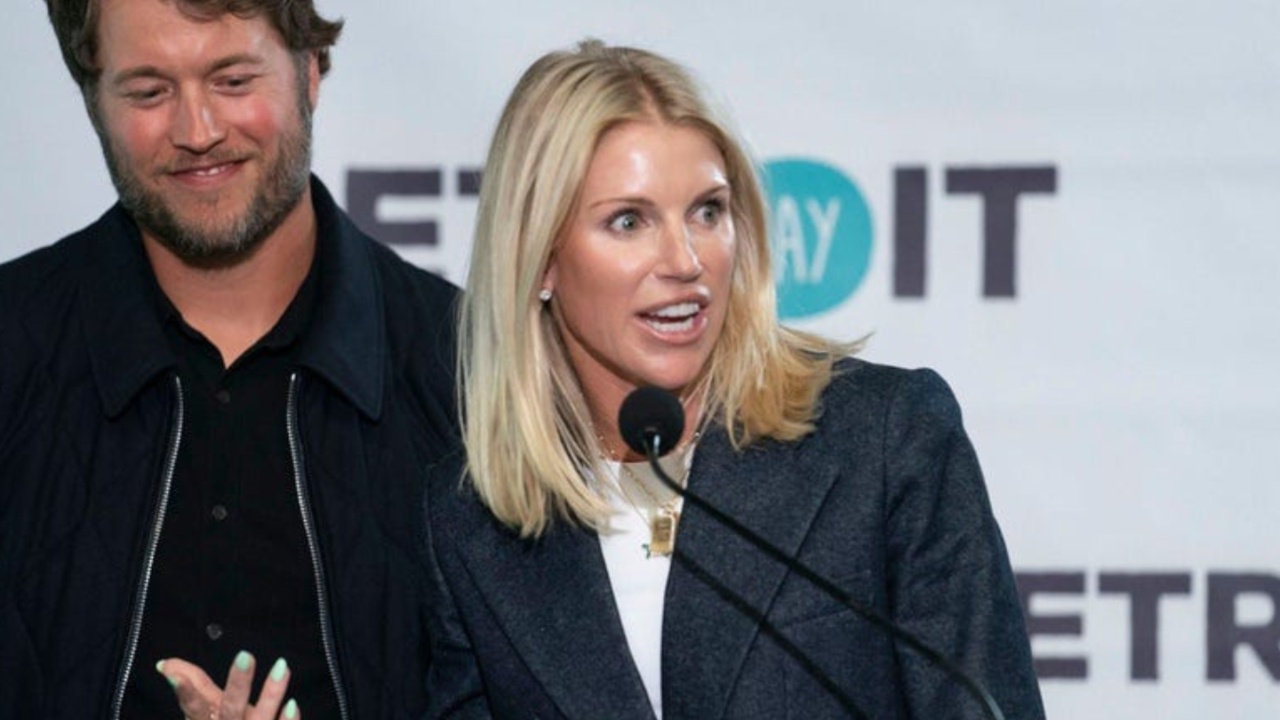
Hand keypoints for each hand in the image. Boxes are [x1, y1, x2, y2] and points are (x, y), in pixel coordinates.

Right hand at [156, 651, 299, 719]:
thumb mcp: (206, 713)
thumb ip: (194, 686)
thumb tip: (166, 664)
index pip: (195, 708)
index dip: (187, 693)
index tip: (175, 676)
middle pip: (231, 709)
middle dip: (238, 684)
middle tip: (245, 656)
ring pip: (261, 716)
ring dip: (272, 693)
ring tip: (283, 666)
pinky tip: (293, 704)